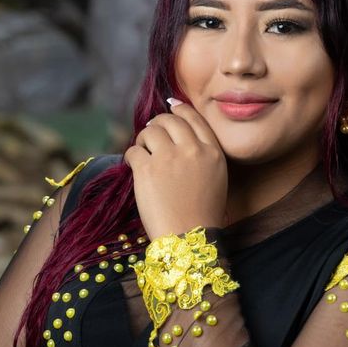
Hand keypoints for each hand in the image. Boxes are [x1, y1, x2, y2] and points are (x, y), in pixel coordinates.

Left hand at [123, 100, 227, 240]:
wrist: (189, 240)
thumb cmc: (202, 216)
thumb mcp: (216, 180)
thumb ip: (203, 156)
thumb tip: (180, 138)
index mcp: (213, 153)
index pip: (194, 118)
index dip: (179, 110)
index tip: (170, 106)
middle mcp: (192, 150)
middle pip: (169, 120)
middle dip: (157, 124)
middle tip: (150, 135)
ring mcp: (169, 158)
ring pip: (149, 132)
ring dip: (142, 140)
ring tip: (142, 154)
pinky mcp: (147, 170)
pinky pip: (133, 151)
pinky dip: (131, 157)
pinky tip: (134, 168)